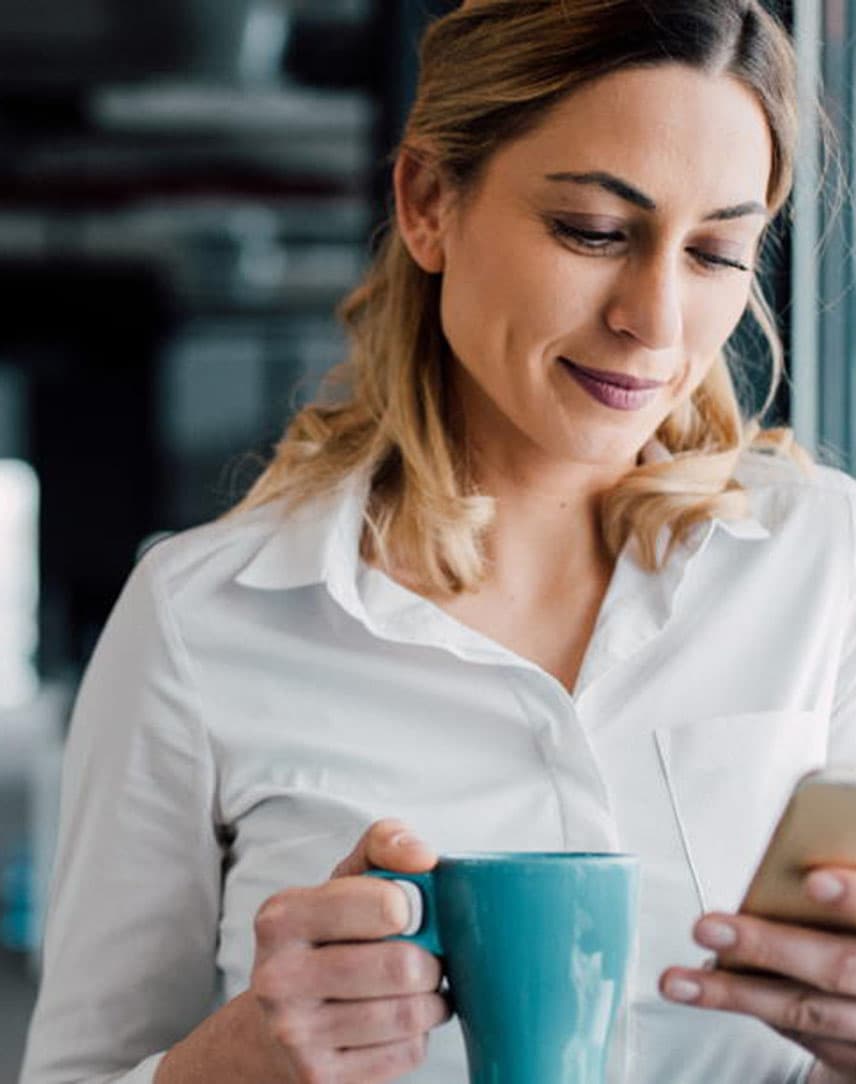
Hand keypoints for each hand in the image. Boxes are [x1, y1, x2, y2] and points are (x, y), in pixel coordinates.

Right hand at [249, 819, 450, 1083]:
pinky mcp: (321, 1078)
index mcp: (283, 917)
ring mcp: (296, 1034)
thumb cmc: (323, 940)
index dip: (414, 907)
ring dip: (430, 998)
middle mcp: (280, 977)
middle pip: (403, 965)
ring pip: (410, 1013)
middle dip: (429, 958)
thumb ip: (383, 845)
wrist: (271, 1028)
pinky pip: (406, 1052)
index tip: (409, 911)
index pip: (386, 905)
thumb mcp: (342, 881)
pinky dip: (417, 1034)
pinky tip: (397, 1019)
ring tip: (415, 986)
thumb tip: (424, 856)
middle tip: (421, 954)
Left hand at [659, 868, 855, 1079]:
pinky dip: (752, 1007)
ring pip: (805, 1010)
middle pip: (837, 966)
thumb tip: (793, 854)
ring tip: (677, 980)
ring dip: (734, 993)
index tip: (813, 882)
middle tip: (707, 927)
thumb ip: (841, 886)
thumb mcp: (855, 910)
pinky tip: (709, 990)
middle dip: (767, 945)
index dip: (851, 896)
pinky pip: (799, 1032)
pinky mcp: (853, 1057)